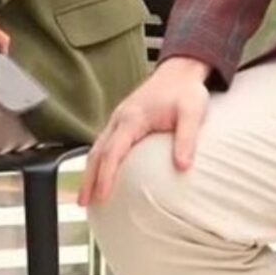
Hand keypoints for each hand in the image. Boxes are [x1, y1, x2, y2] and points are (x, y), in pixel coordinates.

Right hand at [78, 56, 211, 207]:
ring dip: (89, 171)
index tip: (102, 196)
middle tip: (83, 202)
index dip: (105, 175)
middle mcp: (120, 119)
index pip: (113, 151)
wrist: (180, 72)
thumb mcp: (192, 112)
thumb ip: (187, 139)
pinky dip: (98, 162)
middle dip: (88, 178)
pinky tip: (100, 175)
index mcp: (132, 118)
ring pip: (97, 148)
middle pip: (97, 152)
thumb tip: (183, 167)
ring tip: (87, 196)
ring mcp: (119, 120)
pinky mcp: (123, 122)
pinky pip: (105, 144)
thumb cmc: (186, 91)